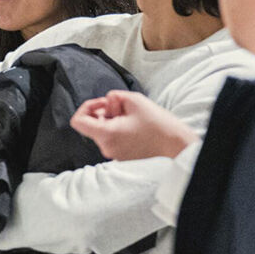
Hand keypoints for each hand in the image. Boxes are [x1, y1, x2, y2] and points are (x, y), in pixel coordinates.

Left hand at [70, 90, 196, 160]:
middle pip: (92, 124)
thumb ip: (113, 96)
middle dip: (104, 111)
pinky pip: (112, 139)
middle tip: (123, 107)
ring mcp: (114, 154)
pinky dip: (119, 129)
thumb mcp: (133, 99)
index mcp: (106, 134)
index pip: (77, 121)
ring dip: (113, 119)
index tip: (103, 103)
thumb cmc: (158, 124)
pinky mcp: (122, 156)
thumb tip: (107, 101)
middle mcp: (106, 147)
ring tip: (132, 116)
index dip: (86, 106)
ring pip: (103, 131)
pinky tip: (135, 125)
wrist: (176, 145)